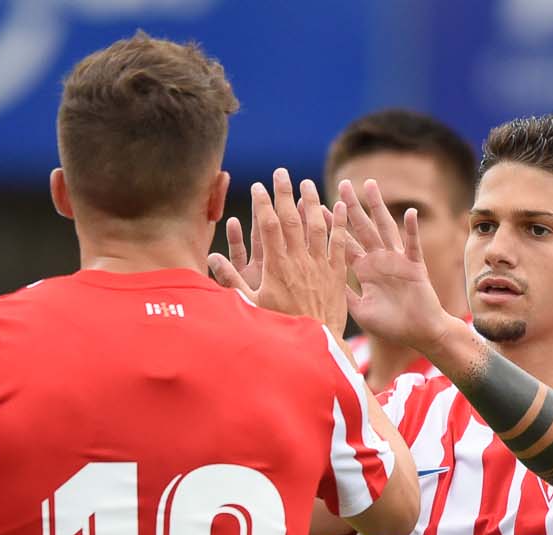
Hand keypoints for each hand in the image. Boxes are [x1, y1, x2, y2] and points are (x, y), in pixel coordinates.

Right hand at [209, 169, 346, 329]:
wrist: (316, 344)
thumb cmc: (280, 326)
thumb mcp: (251, 306)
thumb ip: (231, 280)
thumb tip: (210, 260)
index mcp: (276, 266)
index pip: (267, 226)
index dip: (262, 204)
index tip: (258, 186)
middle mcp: (298, 260)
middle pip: (291, 219)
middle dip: (284, 193)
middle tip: (281, 173)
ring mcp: (319, 265)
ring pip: (316, 226)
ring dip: (311, 202)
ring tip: (307, 184)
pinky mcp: (336, 273)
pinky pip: (340, 243)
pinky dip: (340, 223)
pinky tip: (341, 206)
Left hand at [336, 178, 449, 354]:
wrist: (419, 334)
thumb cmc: (390, 325)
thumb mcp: (359, 310)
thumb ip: (343, 293)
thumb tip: (321, 281)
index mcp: (364, 269)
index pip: (343, 242)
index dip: (331, 225)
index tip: (315, 207)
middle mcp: (379, 259)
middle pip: (362, 227)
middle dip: (352, 206)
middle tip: (343, 183)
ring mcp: (397, 260)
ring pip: (385, 227)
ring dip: (378, 207)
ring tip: (370, 185)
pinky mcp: (415, 266)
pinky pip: (412, 244)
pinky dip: (412, 229)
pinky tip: (410, 212)